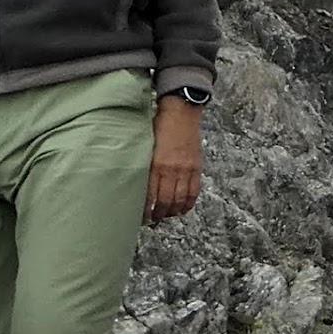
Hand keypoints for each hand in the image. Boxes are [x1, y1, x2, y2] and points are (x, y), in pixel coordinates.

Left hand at [145, 98, 203, 222]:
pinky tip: (182, 208)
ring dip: (172, 211)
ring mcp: (185, 170)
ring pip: (180, 200)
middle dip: (158, 214)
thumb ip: (143, 164)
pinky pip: (193, 192)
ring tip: (166, 215)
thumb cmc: (159, 126)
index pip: (150, 196)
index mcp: (155, 165)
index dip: (146, 210)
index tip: (141, 217)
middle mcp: (170, 170)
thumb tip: (136, 183)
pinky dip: (188, 203)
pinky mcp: (195, 168)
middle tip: (153, 220)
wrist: (181, 113)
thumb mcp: (145, 145)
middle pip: (165, 201)